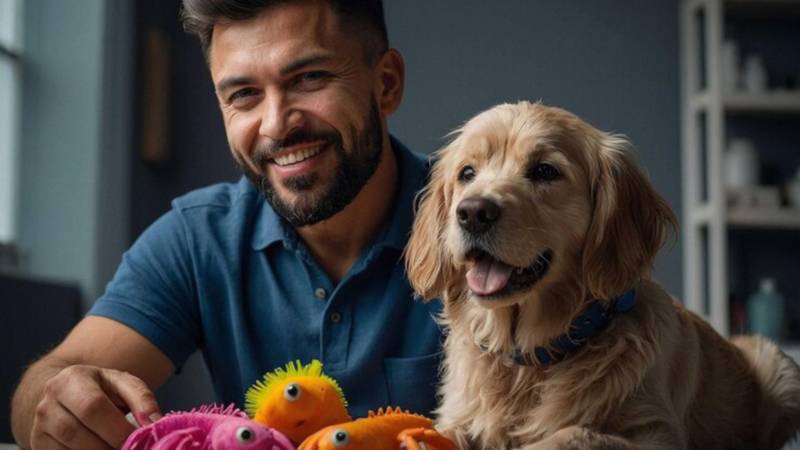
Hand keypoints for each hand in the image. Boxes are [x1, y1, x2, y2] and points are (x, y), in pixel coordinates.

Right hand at [29, 365, 161, 449]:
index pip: (92, 407)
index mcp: (72, 379)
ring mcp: (39, 426)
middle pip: (75, 432)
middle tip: (128, 449)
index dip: (116, 429)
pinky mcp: (37, 445)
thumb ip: (142, 399)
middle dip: (106, 446)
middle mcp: (48, 402)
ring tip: (116, 449)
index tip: (137, 440)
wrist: (67, 395)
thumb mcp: (124, 384)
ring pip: (67, 449)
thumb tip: (156, 422)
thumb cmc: (102, 389)